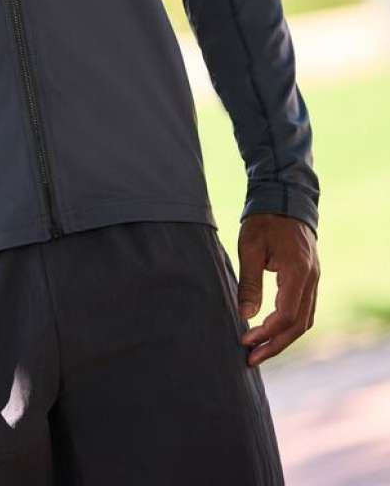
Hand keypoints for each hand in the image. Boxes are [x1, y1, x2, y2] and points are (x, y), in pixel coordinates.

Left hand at [237, 214, 319, 365]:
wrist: (284, 199)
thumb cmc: (264, 221)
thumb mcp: (250, 248)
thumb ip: (249, 283)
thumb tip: (246, 317)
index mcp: (298, 272)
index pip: (286, 315)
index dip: (266, 332)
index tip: (245, 340)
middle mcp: (311, 280)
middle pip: (298, 325)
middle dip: (275, 344)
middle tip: (251, 359)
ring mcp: (313, 280)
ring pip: (304, 320)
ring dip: (283, 339)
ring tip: (259, 352)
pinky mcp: (309, 279)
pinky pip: (304, 310)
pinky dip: (289, 326)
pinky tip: (271, 333)